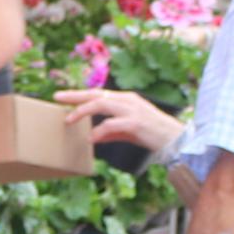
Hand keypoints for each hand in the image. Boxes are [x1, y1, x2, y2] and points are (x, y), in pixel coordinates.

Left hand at [59, 87, 180, 147]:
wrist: (176, 139)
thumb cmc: (152, 135)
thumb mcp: (127, 131)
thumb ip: (109, 133)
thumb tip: (92, 137)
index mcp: (126, 99)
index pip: (98, 94)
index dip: (79, 95)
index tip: (62, 96)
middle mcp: (128, 100)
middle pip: (96, 95)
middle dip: (75, 96)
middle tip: (57, 97)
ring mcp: (132, 110)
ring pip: (102, 105)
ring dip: (83, 111)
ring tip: (68, 120)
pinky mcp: (136, 122)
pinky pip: (112, 124)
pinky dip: (99, 131)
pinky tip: (90, 138)